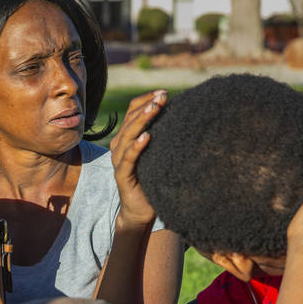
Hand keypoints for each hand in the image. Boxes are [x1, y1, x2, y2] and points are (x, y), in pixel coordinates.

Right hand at [110, 89, 166, 225]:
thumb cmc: (152, 180)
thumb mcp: (158, 154)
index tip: (164, 93)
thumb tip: (183, 117)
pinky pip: (128, 158)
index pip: (132, 110)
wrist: (140, 210)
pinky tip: (147, 137)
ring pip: (128, 134)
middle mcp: (119, 146)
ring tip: (155, 108)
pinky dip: (136, 146)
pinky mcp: (122, 175)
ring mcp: (119, 160)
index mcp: (127, 137)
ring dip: (142, 120)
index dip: (146, 99)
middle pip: (130, 119)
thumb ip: (162, 137)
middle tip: (163, 97)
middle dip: (147, 105)